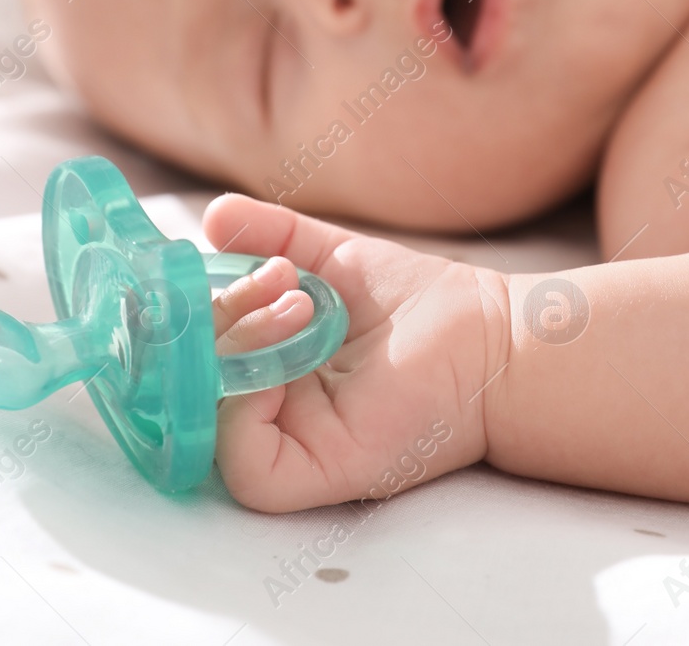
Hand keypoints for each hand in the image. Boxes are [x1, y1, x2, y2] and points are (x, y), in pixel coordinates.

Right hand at [204, 194, 509, 511]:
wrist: (491, 333)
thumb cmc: (418, 303)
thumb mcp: (331, 257)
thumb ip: (270, 236)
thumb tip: (212, 214)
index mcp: (269, 366)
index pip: (197, 350)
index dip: (197, 309)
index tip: (239, 264)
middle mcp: (276, 411)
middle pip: (196, 380)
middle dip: (221, 317)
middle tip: (278, 278)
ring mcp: (295, 445)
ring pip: (211, 419)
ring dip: (237, 347)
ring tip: (297, 303)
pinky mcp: (320, 473)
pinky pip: (245, 465)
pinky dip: (244, 409)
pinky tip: (286, 359)